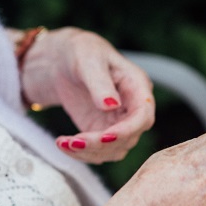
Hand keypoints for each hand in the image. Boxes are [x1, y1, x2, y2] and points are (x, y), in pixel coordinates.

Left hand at [19, 27, 154, 163]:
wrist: (63, 61)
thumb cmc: (80, 52)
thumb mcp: (88, 61)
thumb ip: (100, 83)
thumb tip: (112, 106)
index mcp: (137, 86)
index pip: (143, 115)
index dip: (127, 130)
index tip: (104, 137)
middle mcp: (133, 108)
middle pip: (129, 137)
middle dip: (101, 144)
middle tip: (74, 142)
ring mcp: (118, 123)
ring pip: (114, 150)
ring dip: (90, 152)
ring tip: (63, 143)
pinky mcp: (102, 132)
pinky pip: (98, 151)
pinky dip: (81, 153)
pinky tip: (62, 143)